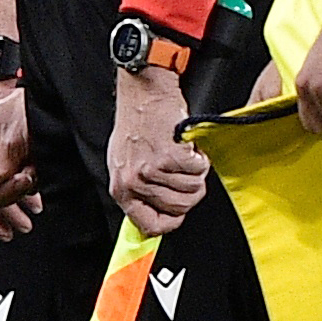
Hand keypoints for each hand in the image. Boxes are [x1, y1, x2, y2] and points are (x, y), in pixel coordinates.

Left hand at [105, 64, 206, 233]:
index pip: (150, 225)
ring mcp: (151, 170)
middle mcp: (134, 182)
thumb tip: (155, 216)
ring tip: (183, 155)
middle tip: (185, 172)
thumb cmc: (135, 124)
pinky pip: (198, 169)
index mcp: (121, 189)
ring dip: (195, 172)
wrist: (143, 95)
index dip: (171, 221)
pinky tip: (187, 146)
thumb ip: (139, 192)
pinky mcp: (169, 156)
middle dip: (189, 191)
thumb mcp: (125, 164)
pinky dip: (200, 157)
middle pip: (179, 208)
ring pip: (192, 189)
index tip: (179, 214)